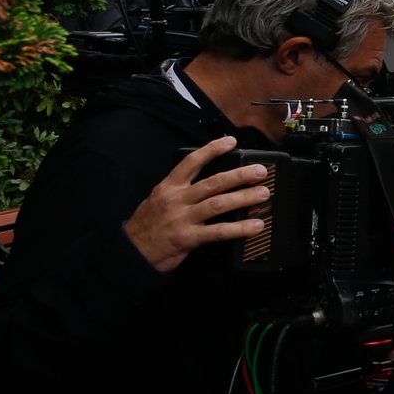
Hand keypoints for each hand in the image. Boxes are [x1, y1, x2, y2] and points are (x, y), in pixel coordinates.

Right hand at [123, 137, 269, 273]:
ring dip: (244, 198)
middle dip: (239, 175)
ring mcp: (182, 219)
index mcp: (168, 187)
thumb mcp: (157, 200)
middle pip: (213, 182)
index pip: (192, 162)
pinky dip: (238, 228)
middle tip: (260, 171)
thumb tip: (206, 184)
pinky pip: (217, 232)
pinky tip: (254, 226)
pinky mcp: (187, 238)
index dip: (212, 149)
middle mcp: (177, 200)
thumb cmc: (146, 226)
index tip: (231, 141)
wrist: (129, 252)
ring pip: (218, 204)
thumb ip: (179, 191)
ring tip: (263, 193)